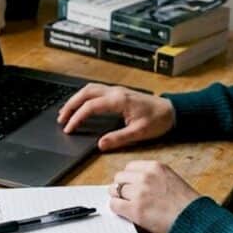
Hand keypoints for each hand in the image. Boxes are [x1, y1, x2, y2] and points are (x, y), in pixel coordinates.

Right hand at [58, 83, 175, 150]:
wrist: (171, 111)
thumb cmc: (158, 120)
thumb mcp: (139, 133)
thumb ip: (118, 138)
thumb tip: (100, 144)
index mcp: (119, 100)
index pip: (90, 107)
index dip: (77, 117)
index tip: (68, 128)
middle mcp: (116, 92)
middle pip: (86, 93)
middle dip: (70, 105)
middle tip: (61, 119)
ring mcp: (117, 90)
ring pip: (90, 89)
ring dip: (76, 99)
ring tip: (66, 112)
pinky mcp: (118, 93)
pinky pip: (96, 90)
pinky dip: (84, 96)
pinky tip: (81, 104)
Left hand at [108, 161, 201, 232]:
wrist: (195, 220)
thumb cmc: (187, 204)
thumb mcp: (171, 180)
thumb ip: (153, 178)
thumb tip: (134, 183)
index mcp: (156, 167)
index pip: (130, 167)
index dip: (129, 178)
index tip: (131, 185)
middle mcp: (146, 176)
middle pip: (120, 177)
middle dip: (122, 187)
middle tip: (128, 197)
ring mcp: (139, 192)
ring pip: (115, 190)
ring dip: (120, 198)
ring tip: (129, 205)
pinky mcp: (135, 209)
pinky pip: (114, 205)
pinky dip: (117, 209)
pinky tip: (126, 213)